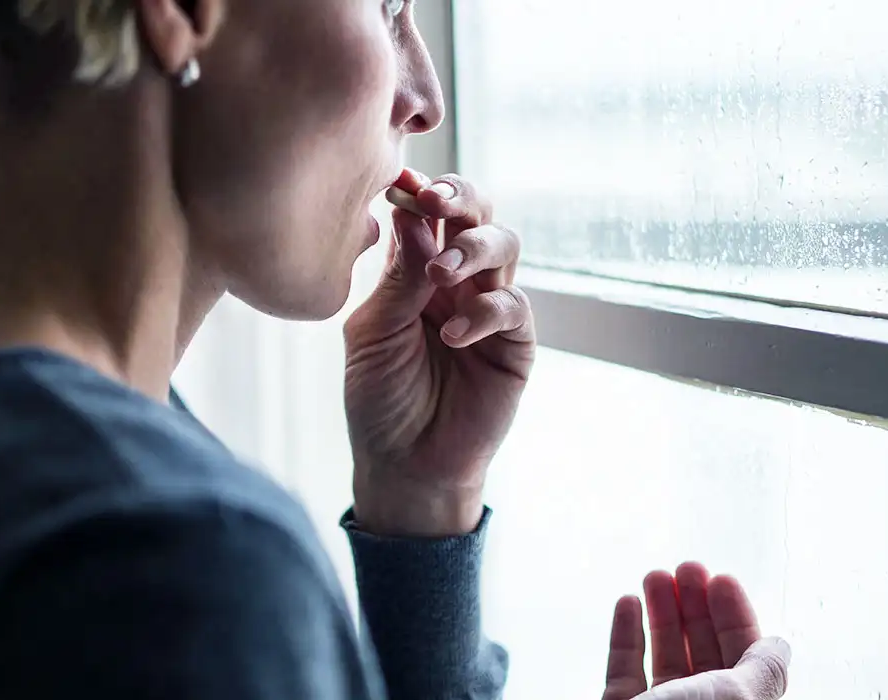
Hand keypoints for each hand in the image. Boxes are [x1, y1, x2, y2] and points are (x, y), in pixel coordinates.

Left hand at [343, 169, 535, 535]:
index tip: (400, 181)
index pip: (428, 213)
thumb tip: (409, 212)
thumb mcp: (372, 333)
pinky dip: (483, 311)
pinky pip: (512, 306)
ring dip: (474, 247)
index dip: (420, 190)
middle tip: (434, 201)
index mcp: (416, 269)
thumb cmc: (379, 398)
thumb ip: (396, 278)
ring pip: (504, 245)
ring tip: (441, 273)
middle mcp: (457, 279)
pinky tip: (451, 335)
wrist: (404, 463)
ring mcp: (488, 308)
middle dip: (459, 197)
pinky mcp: (514, 344)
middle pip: (476, 212)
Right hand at [603, 563, 790, 699]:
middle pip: (706, 656)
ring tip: (655, 575)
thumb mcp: (738, 699)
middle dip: (698, 608)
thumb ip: (763, 671)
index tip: (721, 579)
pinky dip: (625, 634)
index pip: (747, 664)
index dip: (737, 619)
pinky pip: (623, 671)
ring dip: (662, 613)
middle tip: (688, 568)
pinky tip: (627, 603)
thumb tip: (780, 646)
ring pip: (664, 658)